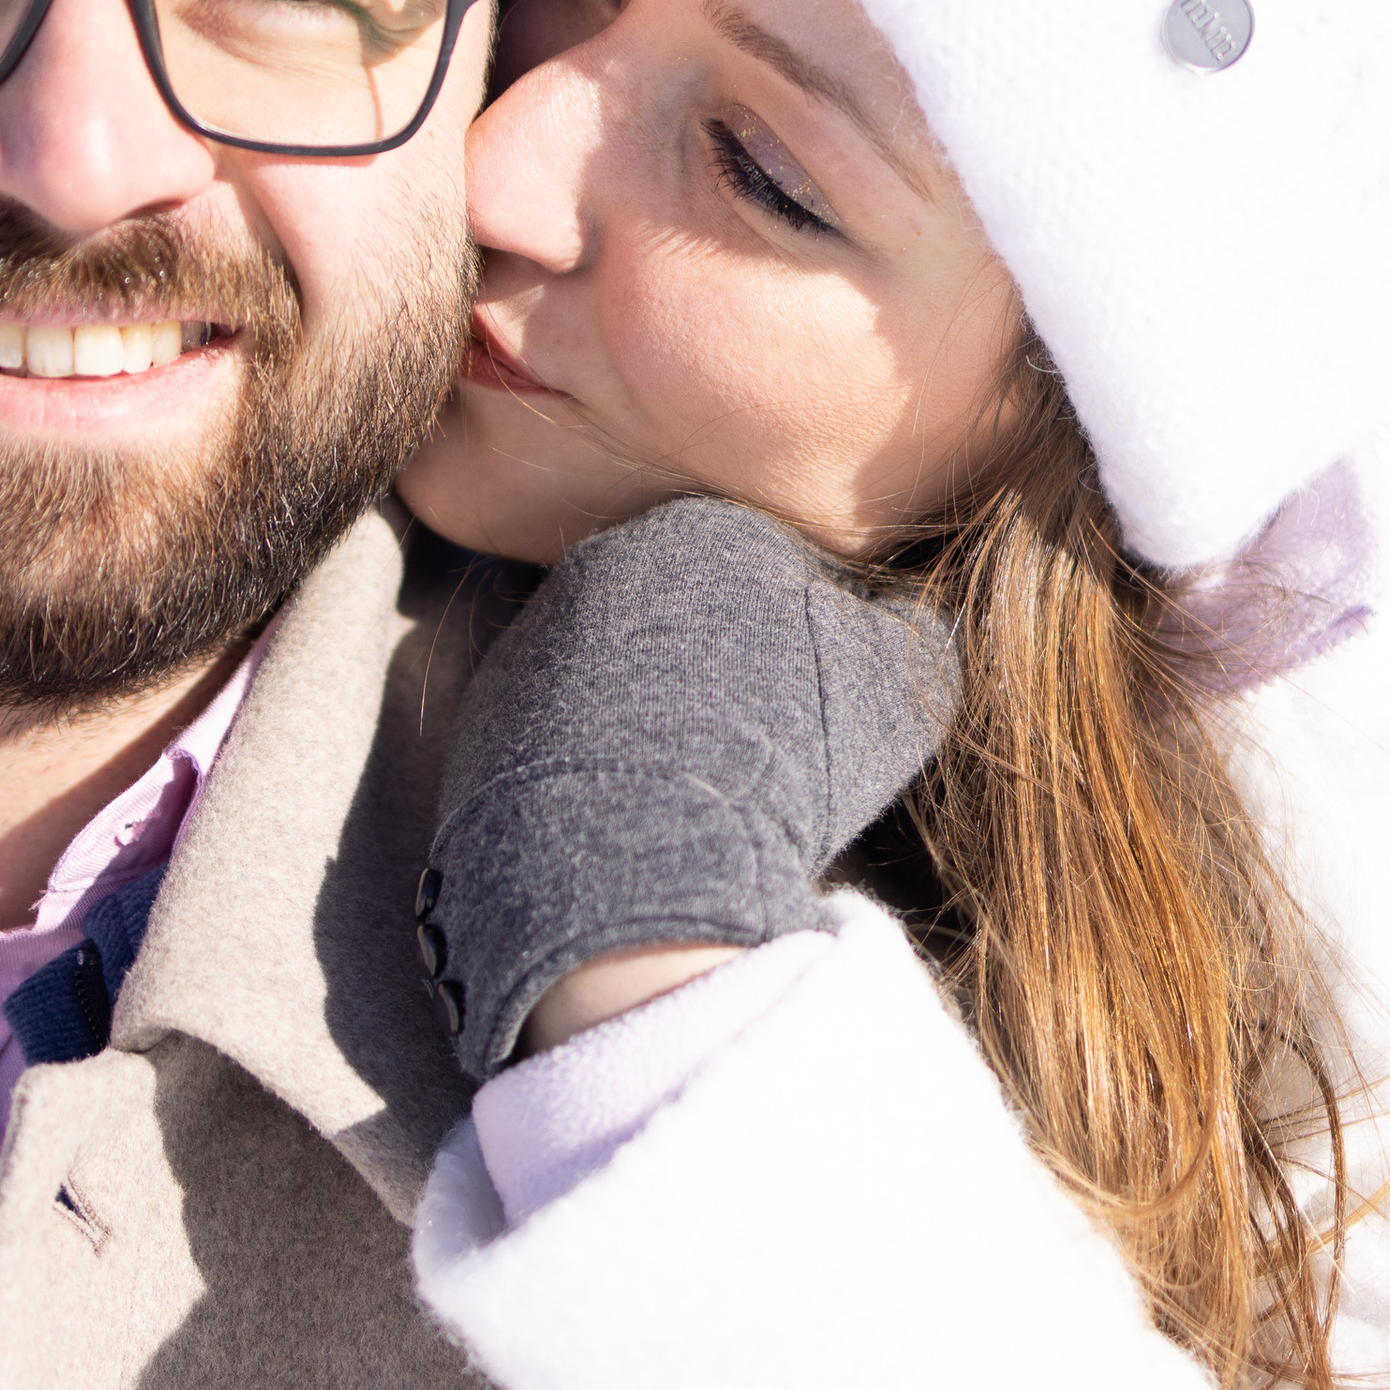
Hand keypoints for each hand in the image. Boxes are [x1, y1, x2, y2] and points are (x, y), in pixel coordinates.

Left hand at [416, 497, 955, 1081]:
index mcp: (703, 530)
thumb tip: (907, 620)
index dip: (792, 639)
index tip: (806, 704)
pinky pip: (548, 731)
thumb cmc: (786, 764)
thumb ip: (908, 629)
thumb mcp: (900, 686)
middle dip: (707, 665)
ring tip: (686, 790)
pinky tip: (627, 813)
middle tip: (746, 748)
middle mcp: (601, 564)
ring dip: (640, 714)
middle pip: (671, 607)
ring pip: (605, 668)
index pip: (757, 561)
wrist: (648, 859)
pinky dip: (584, 763)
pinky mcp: (481, 719)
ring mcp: (530, 641)